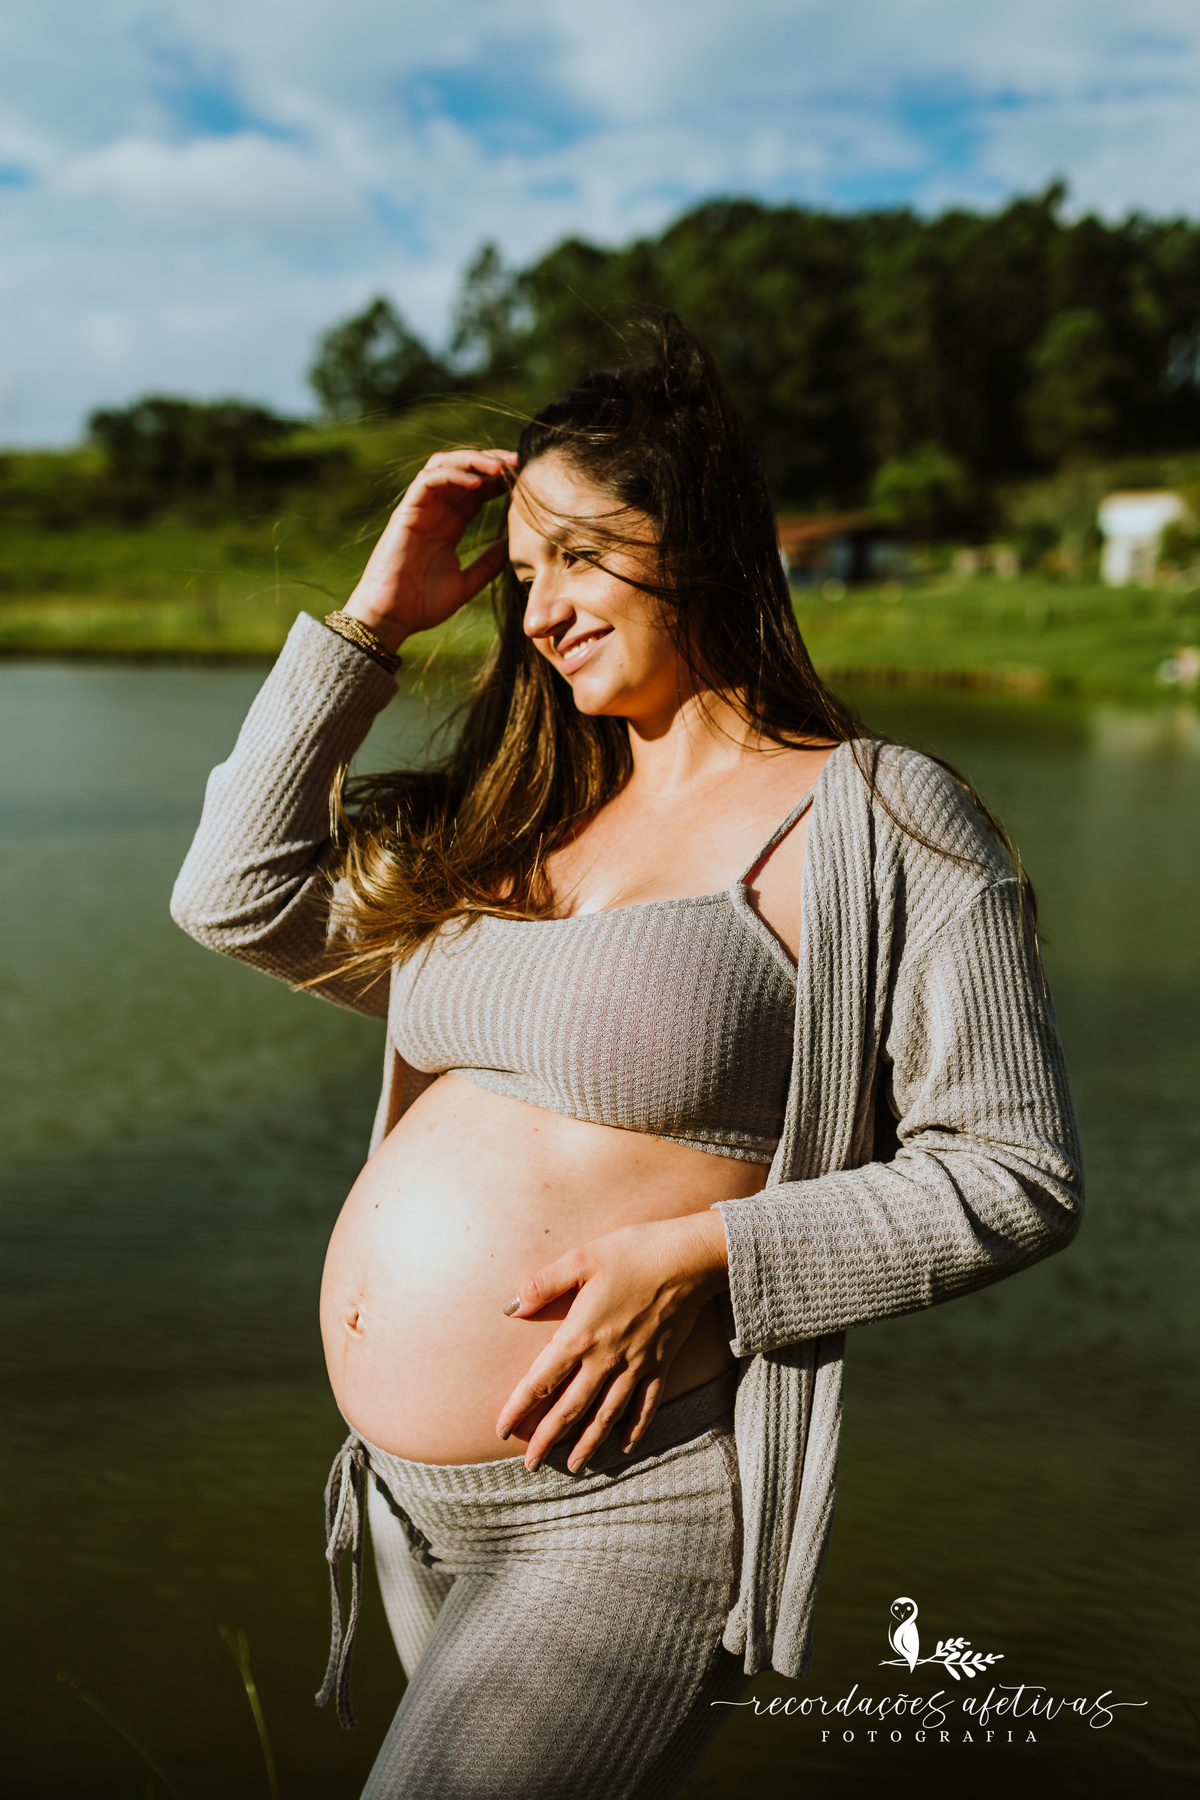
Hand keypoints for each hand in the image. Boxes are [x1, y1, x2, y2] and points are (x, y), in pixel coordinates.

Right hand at [344, 448, 517, 651]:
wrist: (392, 619)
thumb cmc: (423, 605)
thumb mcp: (466, 583)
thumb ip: (488, 563)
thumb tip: (512, 545)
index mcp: (449, 526)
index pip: (477, 491)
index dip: (500, 480)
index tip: (525, 479)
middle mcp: (435, 512)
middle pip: (463, 470)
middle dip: (491, 461)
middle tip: (519, 463)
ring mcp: (419, 510)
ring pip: (443, 466)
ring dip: (472, 460)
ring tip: (500, 467)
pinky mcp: (405, 513)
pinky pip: (427, 481)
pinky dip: (451, 475)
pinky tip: (476, 482)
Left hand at [495, 1211, 728, 1472]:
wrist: (689, 1258)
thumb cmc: (633, 1252)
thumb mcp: (580, 1259)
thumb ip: (542, 1284)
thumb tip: (510, 1307)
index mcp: (580, 1335)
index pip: (541, 1381)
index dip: (519, 1408)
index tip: (501, 1430)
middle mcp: (606, 1359)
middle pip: (570, 1409)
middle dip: (547, 1439)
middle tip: (531, 1465)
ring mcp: (635, 1366)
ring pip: (606, 1416)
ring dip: (587, 1443)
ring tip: (573, 1467)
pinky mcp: (660, 1365)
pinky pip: (645, 1406)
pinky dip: (634, 1429)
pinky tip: (624, 1446)